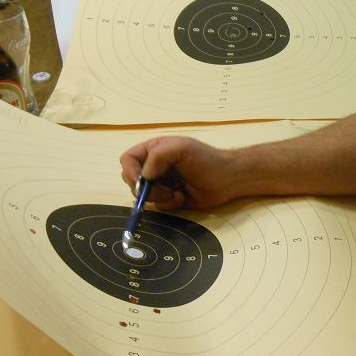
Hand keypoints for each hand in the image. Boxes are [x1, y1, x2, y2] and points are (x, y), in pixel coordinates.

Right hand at [120, 136, 239, 209]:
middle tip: (162, 191)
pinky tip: (182, 198)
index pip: (128, 159)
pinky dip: (168, 204)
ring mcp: (162, 183)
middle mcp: (155, 167)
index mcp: (154, 150)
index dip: (130, 171)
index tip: (141, 180)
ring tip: (175, 193)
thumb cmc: (206, 160)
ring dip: (158, 197)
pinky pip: (157, 206)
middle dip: (145, 188)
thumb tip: (143, 176)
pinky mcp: (170, 199)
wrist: (227, 180)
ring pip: (143, 195)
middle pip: (131, 180)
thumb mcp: (181, 148)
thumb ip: (158, 156)